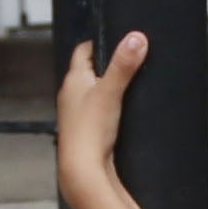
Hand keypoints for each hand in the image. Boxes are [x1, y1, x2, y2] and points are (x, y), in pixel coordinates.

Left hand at [57, 29, 149, 205]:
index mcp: (73, 80)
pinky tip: (124, 112)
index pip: (83, 51)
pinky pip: (99, 110)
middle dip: (107, 64)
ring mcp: (77, 114)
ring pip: (94, 92)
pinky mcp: (87, 130)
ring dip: (109, 87)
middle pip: (89, 70)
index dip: (99, 42)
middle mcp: (71, 95)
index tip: (117, 37)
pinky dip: (110, 106)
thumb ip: (124, 64)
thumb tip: (137, 37)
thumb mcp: (111, 91)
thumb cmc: (89, 131)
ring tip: (130, 84)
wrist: (83, 170)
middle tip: (129, 60)